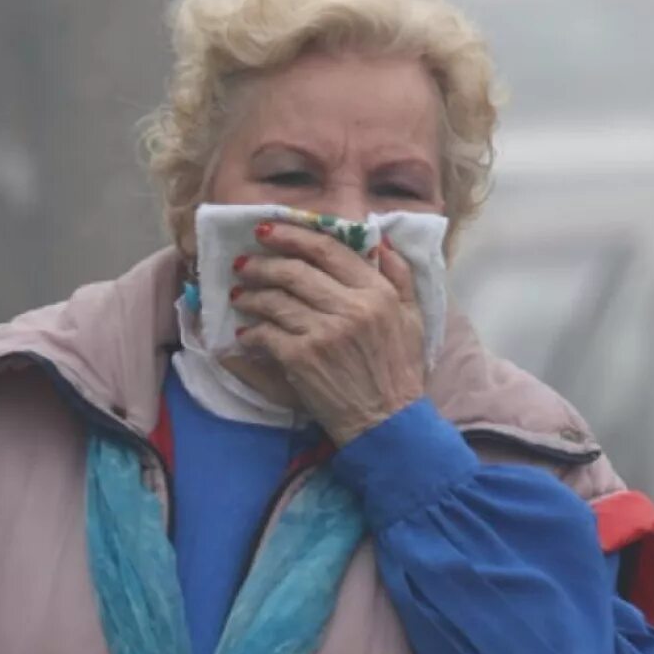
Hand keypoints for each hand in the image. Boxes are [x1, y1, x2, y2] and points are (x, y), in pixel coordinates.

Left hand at [231, 221, 425, 444]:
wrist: (388, 422)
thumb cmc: (399, 371)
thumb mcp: (413, 317)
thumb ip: (399, 275)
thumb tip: (379, 240)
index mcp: (377, 292)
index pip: (328, 249)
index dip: (293, 235)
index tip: (267, 231)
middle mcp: (350, 306)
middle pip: (294, 271)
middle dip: (262, 263)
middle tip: (243, 264)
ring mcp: (323, 332)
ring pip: (275, 300)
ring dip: (251, 295)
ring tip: (240, 296)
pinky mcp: (302, 358)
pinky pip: (266, 334)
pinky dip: (251, 333)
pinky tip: (246, 334)